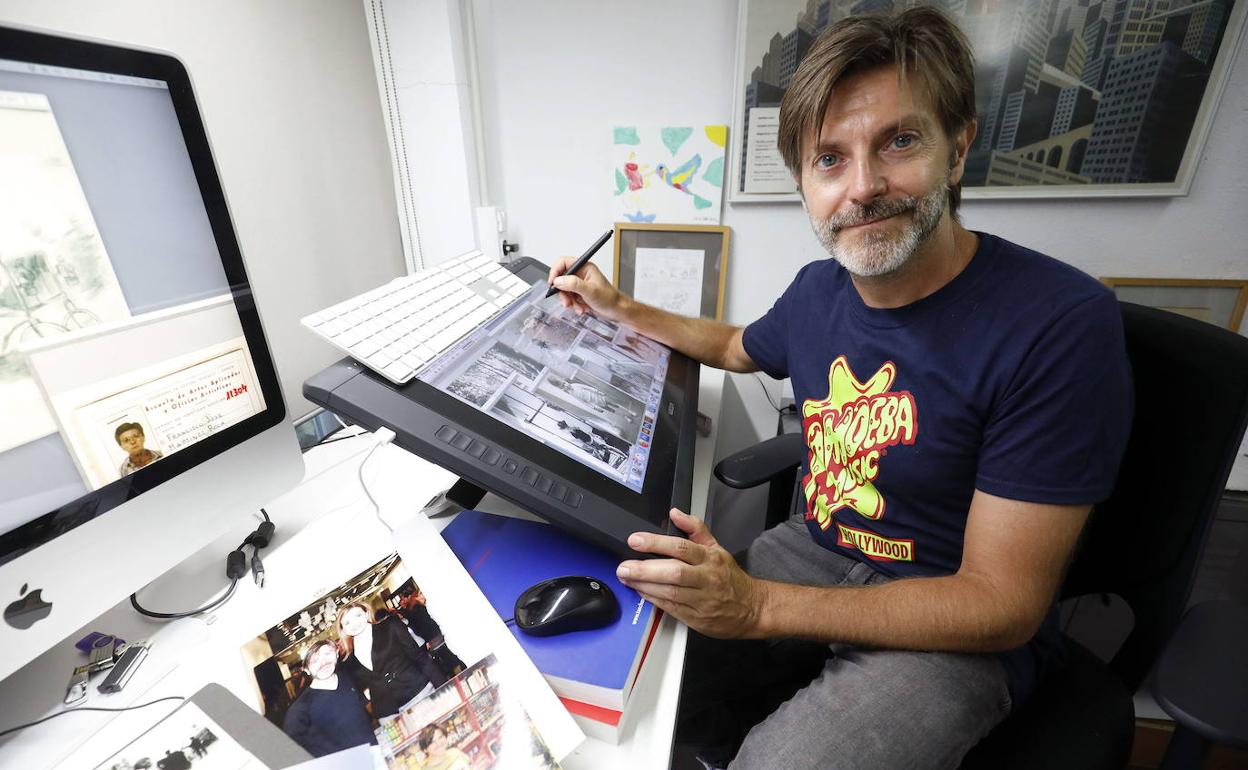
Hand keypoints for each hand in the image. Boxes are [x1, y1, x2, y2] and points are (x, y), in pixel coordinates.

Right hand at [547, 258, 625, 319]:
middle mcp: (580, 274)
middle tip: (567, 302)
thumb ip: (573, 284)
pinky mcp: (578, 293)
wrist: (616, 310)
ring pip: (563, 290)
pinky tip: (581, 308)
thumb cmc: (609, 298)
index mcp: (584, 267)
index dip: (555, 272)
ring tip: (577, 307)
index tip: (553, 283)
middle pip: (560, 279)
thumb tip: (559, 280)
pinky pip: (568, 298)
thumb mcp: (590, 291)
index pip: (563, 263)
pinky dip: (572, 305)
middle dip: (562, 293)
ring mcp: (579, 284)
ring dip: (568, 301)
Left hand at [616, 509, 768, 638]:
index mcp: (710, 558)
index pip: (681, 547)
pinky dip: (653, 599)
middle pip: (673, 572)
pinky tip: (641, 591)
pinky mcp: (696, 618)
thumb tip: (676, 513)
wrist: (751, 608)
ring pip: (669, 592)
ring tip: (627, 578)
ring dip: (644, 585)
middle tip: (624, 566)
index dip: (656, 543)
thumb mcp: (717, 548)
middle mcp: (706, 578)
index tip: (635, 540)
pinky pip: (670, 607)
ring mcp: (701, 599)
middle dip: (644, 569)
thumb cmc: (730, 578)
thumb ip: (696, 529)